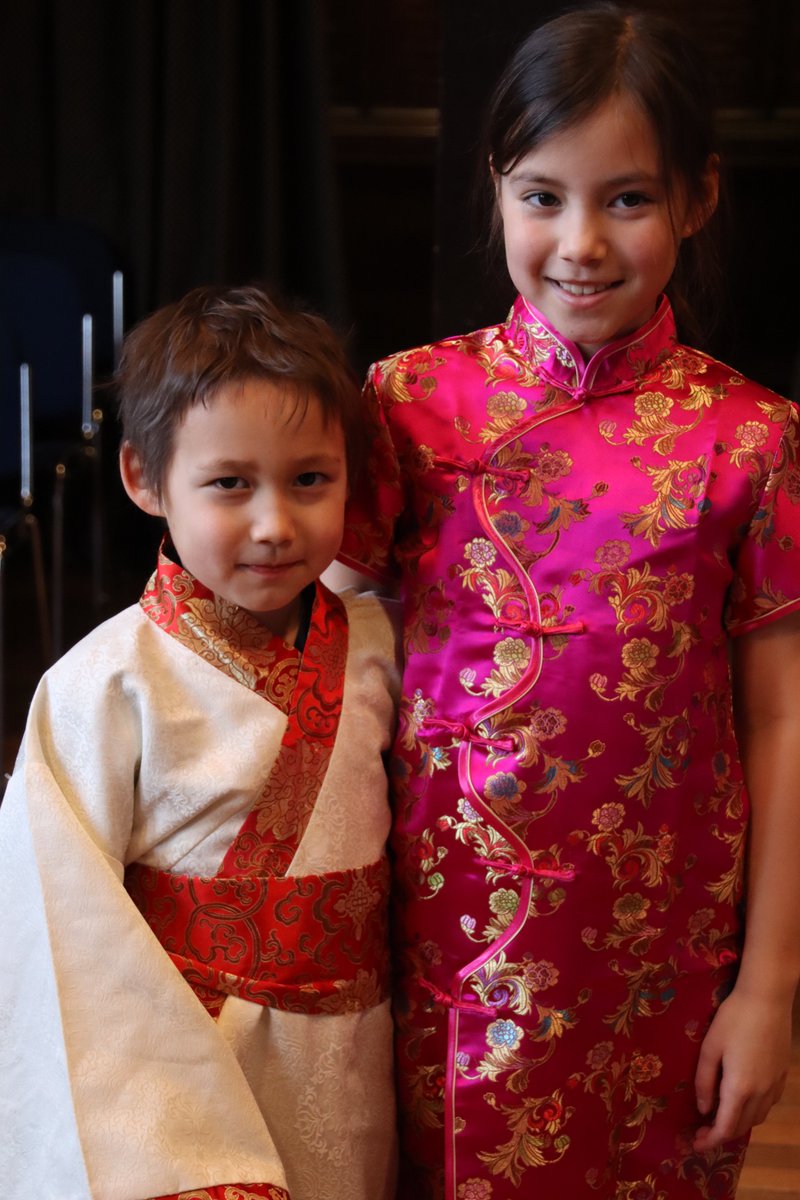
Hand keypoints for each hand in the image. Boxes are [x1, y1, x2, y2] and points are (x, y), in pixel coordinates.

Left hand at [693, 986, 791, 1151]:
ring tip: (719, 1116)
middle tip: (702, 1130)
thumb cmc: (733, 1019)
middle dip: (721, 1134)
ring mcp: (775, 1085)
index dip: (710, 1141)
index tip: (696, 1145)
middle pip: (742, 1126)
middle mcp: (761, 1093)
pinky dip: (752, 1111)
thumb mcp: (710, 1048)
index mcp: (740, 1088)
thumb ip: (704, 1081)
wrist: (767, 999)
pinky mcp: (782, 1076)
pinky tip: (741, 1100)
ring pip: (756, 1118)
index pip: (726, 1128)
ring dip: (738, 1123)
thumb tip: (703, 1109)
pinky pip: (767, 1104)